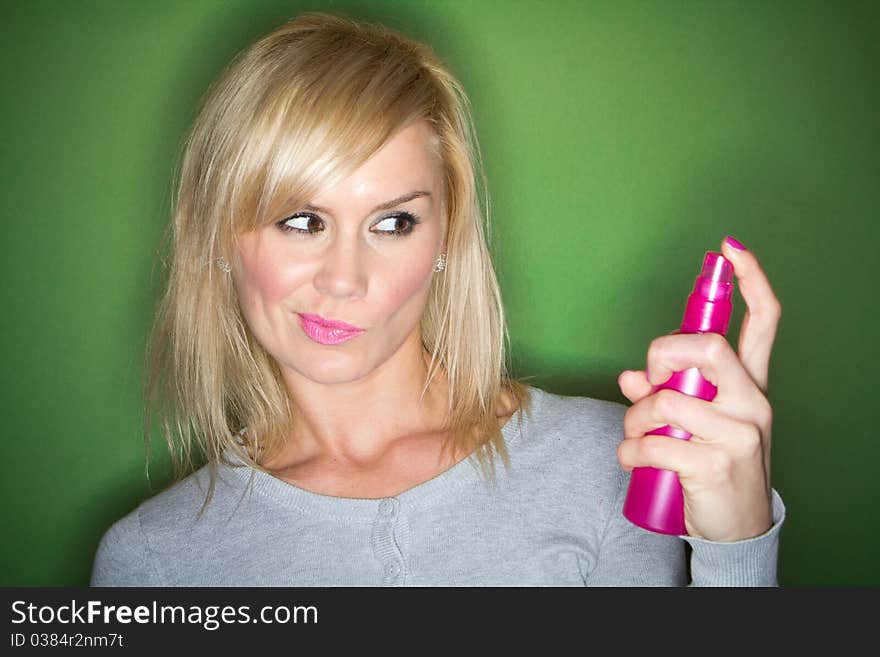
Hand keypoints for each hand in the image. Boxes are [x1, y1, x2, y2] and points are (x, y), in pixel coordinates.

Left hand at [616, 238, 781, 540]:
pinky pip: (655, 444)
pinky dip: (629, 451)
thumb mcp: (698, 425)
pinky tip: (630, 458)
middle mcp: (752, 402)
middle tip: (650, 379)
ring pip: (668, 401)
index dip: (751, 280)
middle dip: (663, 353)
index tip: (731, 249)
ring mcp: (740, 434)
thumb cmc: (714, 464)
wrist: (737, 527)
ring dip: (634, 419)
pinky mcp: (716, 465)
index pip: (764, 322)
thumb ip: (665, 393)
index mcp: (750, 384)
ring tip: (632, 435)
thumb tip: (631, 376)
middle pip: (708, 348)